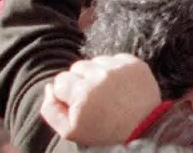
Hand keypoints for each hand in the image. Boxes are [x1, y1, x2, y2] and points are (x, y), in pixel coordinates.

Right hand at [40, 54, 162, 146]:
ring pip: (96, 61)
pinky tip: (119, 85)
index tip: (78, 104)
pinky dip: (114, 69)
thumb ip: (51, 109)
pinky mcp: (135, 63)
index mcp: (81, 92)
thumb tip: (49, 88)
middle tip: (92, 98)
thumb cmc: (104, 133)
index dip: (66, 94)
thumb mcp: (70, 131)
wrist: (143, 129)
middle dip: (81, 81)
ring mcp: (119, 68)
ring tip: (106, 92)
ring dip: (97, 73)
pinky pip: (115, 58)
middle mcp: (100, 75)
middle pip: (77, 67)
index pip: (60, 79)